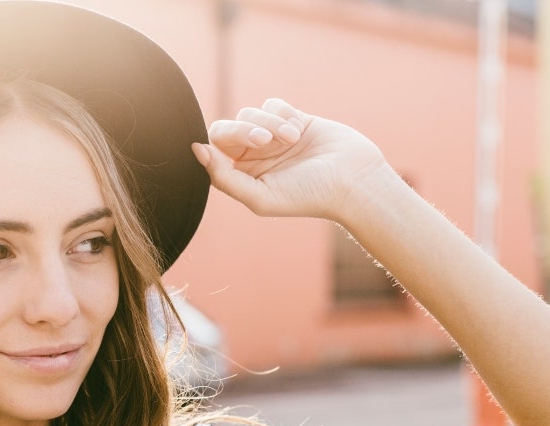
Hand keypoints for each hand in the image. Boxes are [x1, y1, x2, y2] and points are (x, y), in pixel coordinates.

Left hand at [192, 98, 391, 221]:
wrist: (354, 180)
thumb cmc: (308, 196)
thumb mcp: (260, 196)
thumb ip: (224, 177)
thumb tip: (196, 150)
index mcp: (240, 176)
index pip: (213, 150)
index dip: (223, 143)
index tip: (246, 146)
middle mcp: (251, 156)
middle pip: (227, 128)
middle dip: (244, 129)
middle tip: (266, 140)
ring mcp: (270, 136)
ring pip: (250, 113)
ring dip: (270, 123)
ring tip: (291, 139)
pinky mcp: (290, 119)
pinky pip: (272, 104)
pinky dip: (283, 114)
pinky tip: (298, 130)